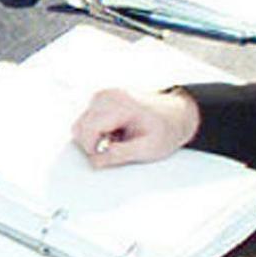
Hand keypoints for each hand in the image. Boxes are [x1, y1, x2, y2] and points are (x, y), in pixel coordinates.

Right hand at [71, 87, 197, 166]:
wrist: (175, 114)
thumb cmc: (165, 130)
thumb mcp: (148, 149)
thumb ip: (120, 155)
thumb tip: (95, 162)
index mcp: (122, 105)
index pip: (89, 129)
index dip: (91, 149)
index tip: (103, 159)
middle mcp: (108, 96)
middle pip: (80, 126)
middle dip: (91, 144)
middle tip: (113, 150)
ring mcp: (103, 95)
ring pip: (81, 123)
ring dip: (93, 137)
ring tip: (116, 140)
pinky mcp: (101, 98)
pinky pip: (86, 119)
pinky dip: (96, 130)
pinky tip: (114, 132)